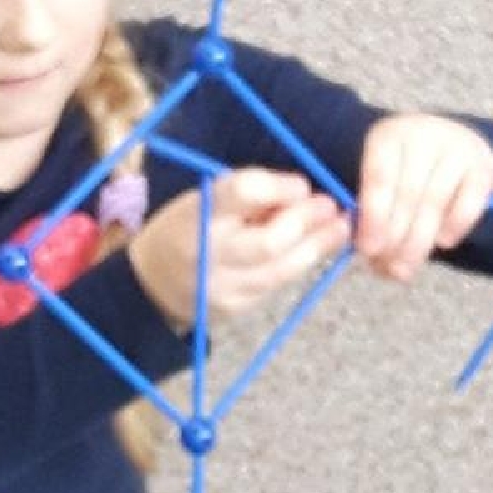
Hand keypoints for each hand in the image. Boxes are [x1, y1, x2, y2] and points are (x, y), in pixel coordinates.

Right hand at [128, 169, 350, 329]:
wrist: (153, 284)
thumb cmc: (185, 228)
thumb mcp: (201, 200)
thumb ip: (245, 199)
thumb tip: (301, 195)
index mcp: (197, 214)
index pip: (243, 193)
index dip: (279, 188)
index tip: (301, 185)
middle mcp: (209, 253)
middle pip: (270, 241)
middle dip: (307, 222)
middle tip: (330, 206)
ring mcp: (223, 286)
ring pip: (281, 269)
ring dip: (317, 246)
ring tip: (340, 229)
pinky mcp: (236, 307)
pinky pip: (276, 284)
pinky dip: (300, 264)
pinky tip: (316, 249)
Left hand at [356, 115, 492, 280]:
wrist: (446, 145)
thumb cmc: (403, 173)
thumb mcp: (381, 184)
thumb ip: (371, 217)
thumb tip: (372, 257)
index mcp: (386, 136)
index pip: (379, 178)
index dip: (373, 217)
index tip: (368, 250)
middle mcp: (422, 135)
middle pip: (408, 193)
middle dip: (396, 237)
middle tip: (390, 267)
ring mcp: (456, 147)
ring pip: (435, 201)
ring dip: (420, 240)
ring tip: (407, 268)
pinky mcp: (483, 165)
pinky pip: (468, 203)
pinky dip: (455, 226)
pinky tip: (443, 243)